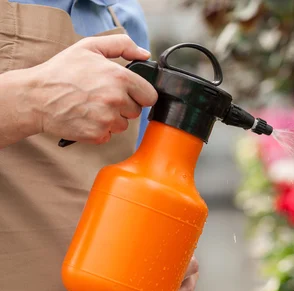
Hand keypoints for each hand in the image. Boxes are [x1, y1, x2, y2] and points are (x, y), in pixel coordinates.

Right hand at [29, 34, 157, 143]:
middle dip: (124, 105)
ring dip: (112, 118)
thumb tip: (144, 54)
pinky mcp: (97, 134)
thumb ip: (121, 45)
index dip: (139, 93)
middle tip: (102, 96)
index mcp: (119, 77)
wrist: (35, 97)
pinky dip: (100, 129)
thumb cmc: (61, 71)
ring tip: (92, 106)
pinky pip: (109, 135)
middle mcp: (116, 99)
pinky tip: (86, 117)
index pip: (150, 96)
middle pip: (136, 111)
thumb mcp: (89, 47)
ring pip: (124, 124)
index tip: (128, 92)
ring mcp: (107, 119)